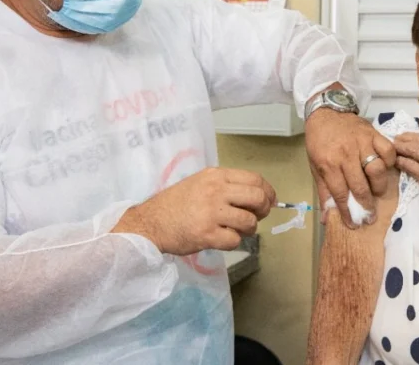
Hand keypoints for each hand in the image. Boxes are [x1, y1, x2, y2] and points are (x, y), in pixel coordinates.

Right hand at [113, 168, 276, 255]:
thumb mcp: (200, 183)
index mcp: (215, 175)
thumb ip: (225, 186)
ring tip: (235, 230)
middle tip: (255, 218)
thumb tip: (258, 196)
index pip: (255, 179)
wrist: (149, 223)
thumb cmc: (175, 204)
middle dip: (263, 210)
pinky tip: (221, 239)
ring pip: (249, 221)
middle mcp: (215, 190)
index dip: (268, 192)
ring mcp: (211, 212)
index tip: (269, 202)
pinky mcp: (207, 234)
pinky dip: (232, 242)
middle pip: (258, 198)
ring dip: (248, 229)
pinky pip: (235, 240)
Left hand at [305, 109, 394, 227]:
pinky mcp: (374, 134)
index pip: (340, 193)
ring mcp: (362, 143)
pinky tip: (385, 168)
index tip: (353, 224)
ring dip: (379, 185)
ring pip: (377, 169)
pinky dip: (389, 161)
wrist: (326, 113)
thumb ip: (323, 191)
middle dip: (366, 205)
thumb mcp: (315, 166)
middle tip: (370, 215)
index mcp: (328, 163)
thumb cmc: (319, 141)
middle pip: (360, 185)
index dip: (347, 211)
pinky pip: (388, 151)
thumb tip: (327, 217)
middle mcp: (346, 154)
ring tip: (377, 192)